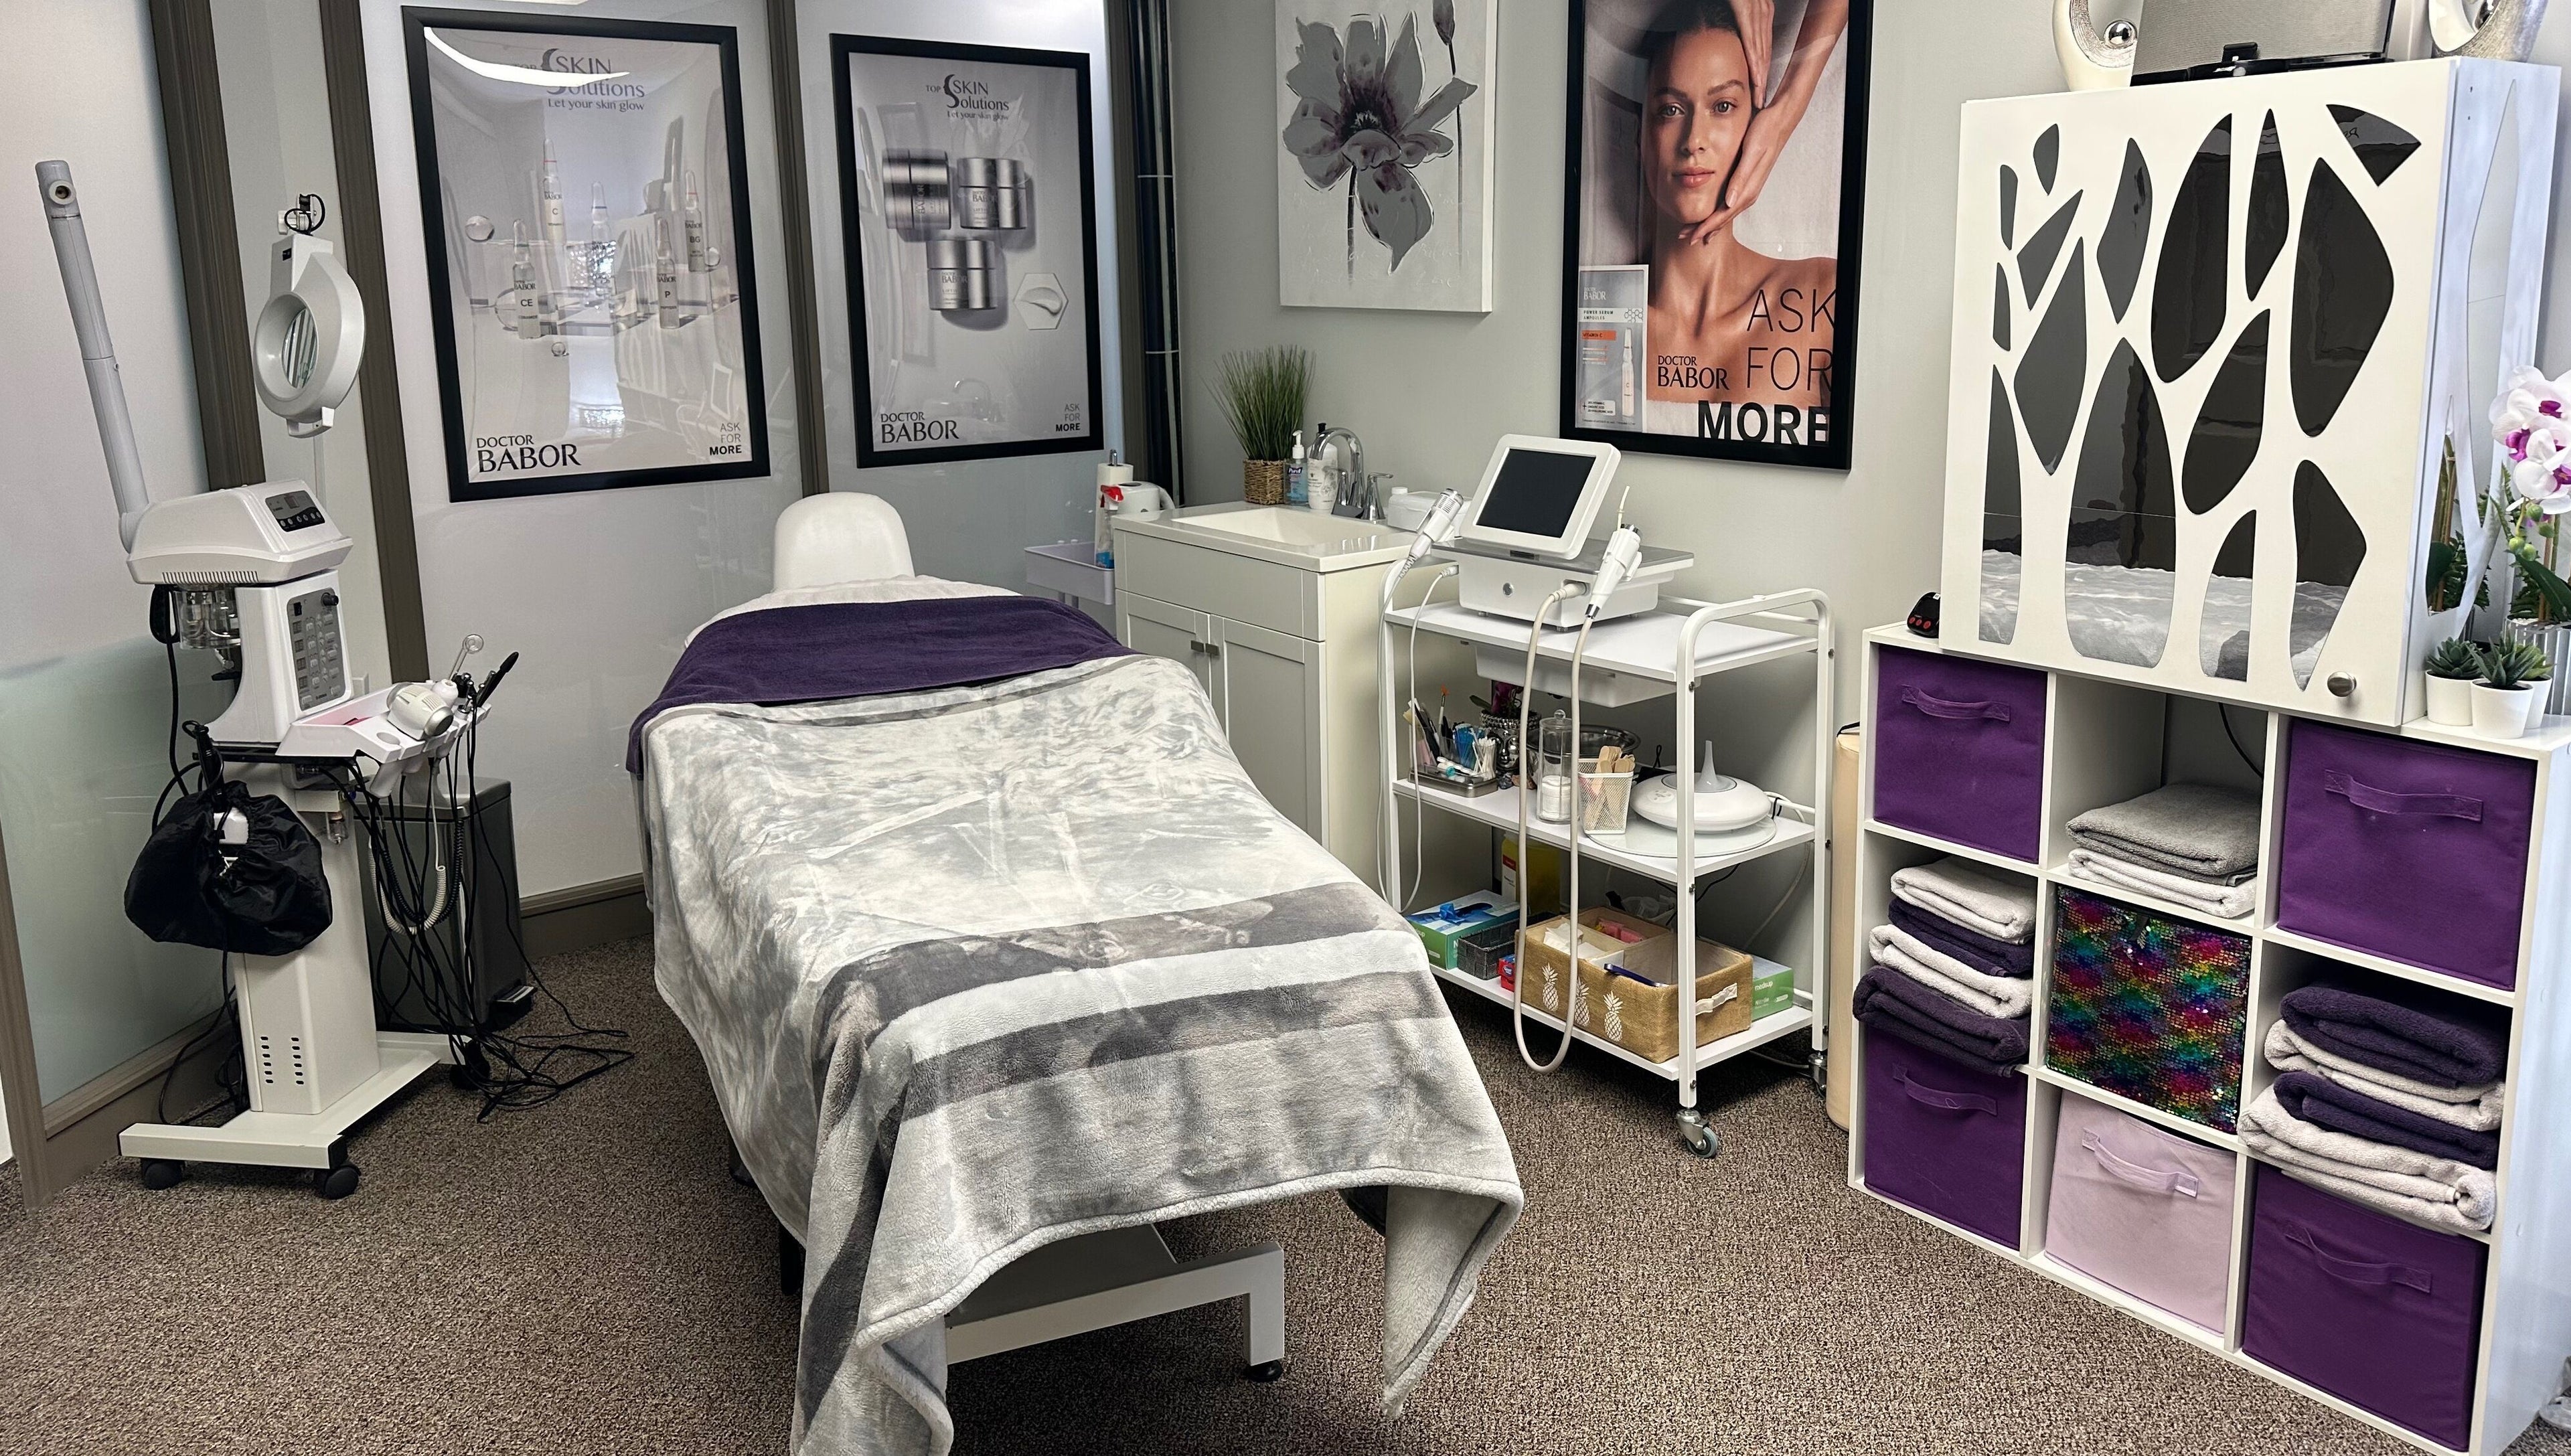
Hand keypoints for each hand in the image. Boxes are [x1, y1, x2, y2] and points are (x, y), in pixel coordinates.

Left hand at [1680, 104, 1796, 244]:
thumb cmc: (1764, 132)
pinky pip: (1731, 205)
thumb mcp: (1751, 152)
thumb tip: (1729, 203)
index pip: (1722, 215)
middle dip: (1704, 229)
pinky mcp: (1748, 183)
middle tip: (1684, 237)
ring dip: (1711, 224)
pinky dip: (1719, 214)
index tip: (1691, 237)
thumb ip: (1741, 178)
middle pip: (1723, 218)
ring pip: (1726, 213)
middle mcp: (1749, 193)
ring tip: (1695, 232)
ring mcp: (1749, 189)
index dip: (1706, 227)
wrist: (1779, 121)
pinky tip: (1714, 216)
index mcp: (1747, 188)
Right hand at [1732, 0, 1776, 103]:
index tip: (1760, 88)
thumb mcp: (1735, 4)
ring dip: (1760, 75)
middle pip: (1765, 51)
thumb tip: (1730, 36)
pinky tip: (1756, 75)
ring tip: (1758, 95)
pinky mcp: (1745, 9)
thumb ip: (1737, 20)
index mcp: (1760, 10)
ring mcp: (1756, 9)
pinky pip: (1751, 39)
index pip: (1763, 45)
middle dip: (1763, 78)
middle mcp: (1762, 10)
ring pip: (1760, 49)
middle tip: (1761, 100)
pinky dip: (1754, 60)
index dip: (1762, 68)